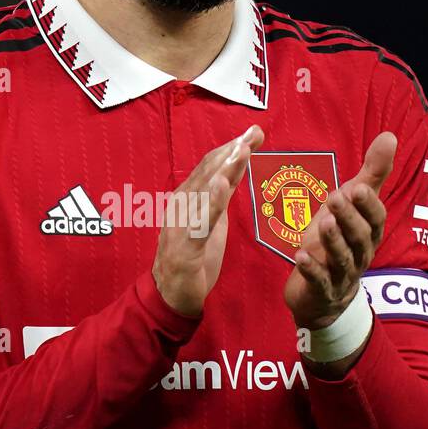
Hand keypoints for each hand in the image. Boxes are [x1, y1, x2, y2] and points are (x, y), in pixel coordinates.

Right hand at [153, 124, 264, 317]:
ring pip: (204, 191)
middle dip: (232, 150)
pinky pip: (200, 221)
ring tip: (241, 149)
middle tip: (254, 133)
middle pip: (208, 172)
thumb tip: (234, 170)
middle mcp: (181, 205)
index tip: (255, 133)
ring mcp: (181, 224)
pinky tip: (222, 184)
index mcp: (187, 198)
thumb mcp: (212, 221)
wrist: (172, 295)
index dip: (232, 148)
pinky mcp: (185, 246)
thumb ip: (220, 197)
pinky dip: (211, 201)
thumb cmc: (194, 257)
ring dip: (223, 168)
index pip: (210, 166)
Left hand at [284, 132, 395, 331]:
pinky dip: (311, 270)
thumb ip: (372, 174)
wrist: (325, 296)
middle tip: (336, 197)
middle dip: (349, 218)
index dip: (368, 205)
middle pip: (359, 237)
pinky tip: (299, 256)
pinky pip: (319, 281)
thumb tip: (390, 136)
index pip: (375, 219)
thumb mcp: (353, 206)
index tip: (359, 187)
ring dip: (333, 241)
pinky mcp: (322, 291)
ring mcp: (342, 275)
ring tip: (323, 223)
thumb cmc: (339, 241)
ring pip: (342, 259)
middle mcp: (360, 254)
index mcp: (369, 233)